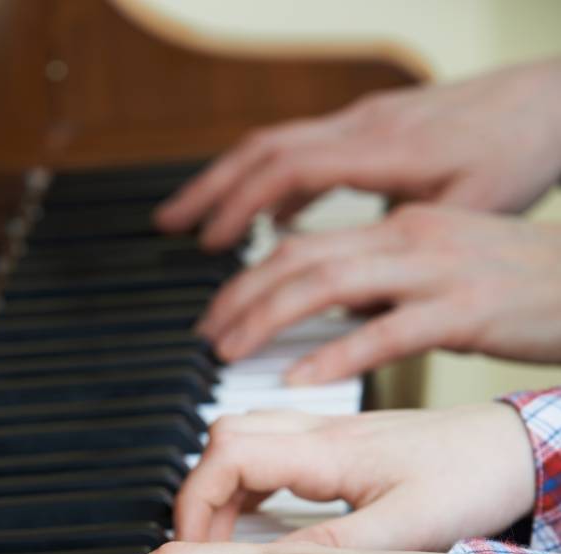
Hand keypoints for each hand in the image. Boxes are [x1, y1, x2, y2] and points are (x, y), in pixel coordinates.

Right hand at [156, 59, 560, 248]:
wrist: (550, 100)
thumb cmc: (518, 155)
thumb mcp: (467, 218)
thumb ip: (405, 262)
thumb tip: (355, 314)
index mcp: (383, 149)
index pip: (287, 168)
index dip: (239, 205)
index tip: (206, 244)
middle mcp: (364, 127)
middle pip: (263, 149)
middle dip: (210, 189)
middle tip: (169, 226)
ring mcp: (366, 121)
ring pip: (278, 144)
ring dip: (232, 182)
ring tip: (198, 223)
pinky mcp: (375, 127)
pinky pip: (307, 150)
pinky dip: (275, 184)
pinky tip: (271, 217)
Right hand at [174, 404, 535, 550]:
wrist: (515, 450)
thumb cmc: (473, 478)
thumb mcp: (404, 528)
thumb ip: (330, 549)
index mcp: (329, 451)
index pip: (227, 455)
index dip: (194, 502)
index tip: (189, 550)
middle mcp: (321, 434)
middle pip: (223, 440)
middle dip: (198, 495)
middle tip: (200, 549)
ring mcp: (329, 436)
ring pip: (244, 441)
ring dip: (222, 489)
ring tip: (222, 542)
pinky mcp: (342, 446)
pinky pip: (272, 452)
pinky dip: (250, 485)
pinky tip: (261, 520)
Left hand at [194, 207, 560, 382]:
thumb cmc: (521, 285)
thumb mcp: (444, 267)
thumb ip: (388, 283)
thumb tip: (340, 309)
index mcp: (400, 230)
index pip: (306, 244)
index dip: (252, 278)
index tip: (221, 314)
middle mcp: (408, 240)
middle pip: (301, 258)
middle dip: (243, 297)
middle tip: (209, 338)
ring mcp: (434, 272)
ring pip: (328, 285)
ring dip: (269, 319)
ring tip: (231, 353)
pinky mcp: (461, 312)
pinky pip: (385, 333)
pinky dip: (334, 355)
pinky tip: (299, 377)